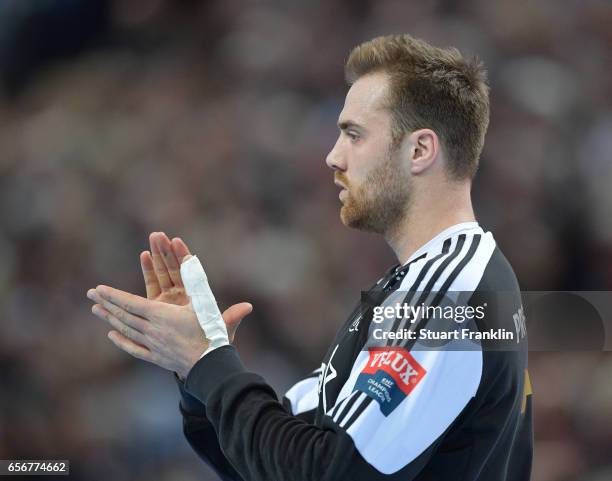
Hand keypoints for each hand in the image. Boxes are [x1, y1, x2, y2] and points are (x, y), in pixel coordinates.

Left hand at [88, 285, 207, 378]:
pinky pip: (134, 349)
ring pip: (127, 330)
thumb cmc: (211, 332)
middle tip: (91, 294)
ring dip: (111, 319)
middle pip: (125, 315)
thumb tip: (192, 256)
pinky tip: (112, 335)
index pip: (132, 303)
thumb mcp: (204, 303)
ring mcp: (153, 345)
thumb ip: (196, 280)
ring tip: (96, 310)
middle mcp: (153, 330)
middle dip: (107, 303)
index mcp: (162, 315)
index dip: (114, 295)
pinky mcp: (157, 357)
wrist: (211, 364)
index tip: (99, 289)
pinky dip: (122, 341)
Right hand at [141, 232, 251, 342]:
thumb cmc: (210, 342)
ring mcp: (169, 300)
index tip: (177, 241)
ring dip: (156, 256)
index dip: (183, 257)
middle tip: (158, 235)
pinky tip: (144, 255)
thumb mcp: (221, 329)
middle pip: (173, 269)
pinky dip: (148, 270)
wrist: (194, 358)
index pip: (190, 273)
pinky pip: (152, 285)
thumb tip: (248, 307)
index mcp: (198, 298)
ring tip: (153, 238)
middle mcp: (183, 296)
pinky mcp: (156, 307)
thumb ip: (232, 318)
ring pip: (162, 274)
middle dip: (166, 251)